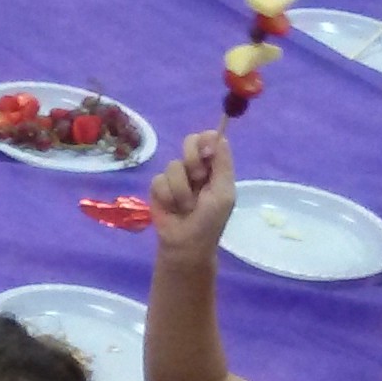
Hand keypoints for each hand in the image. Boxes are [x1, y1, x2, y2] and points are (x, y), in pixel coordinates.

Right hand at [149, 129, 235, 254]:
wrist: (186, 244)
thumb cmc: (210, 221)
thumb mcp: (223, 193)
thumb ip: (222, 164)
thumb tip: (217, 136)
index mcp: (214, 167)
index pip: (209, 139)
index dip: (206, 140)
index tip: (206, 152)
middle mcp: (195, 168)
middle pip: (189, 142)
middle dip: (192, 161)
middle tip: (198, 178)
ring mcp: (176, 177)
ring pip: (173, 165)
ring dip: (181, 189)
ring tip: (186, 206)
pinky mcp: (158, 188)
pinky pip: (159, 180)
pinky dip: (167, 196)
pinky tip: (172, 208)